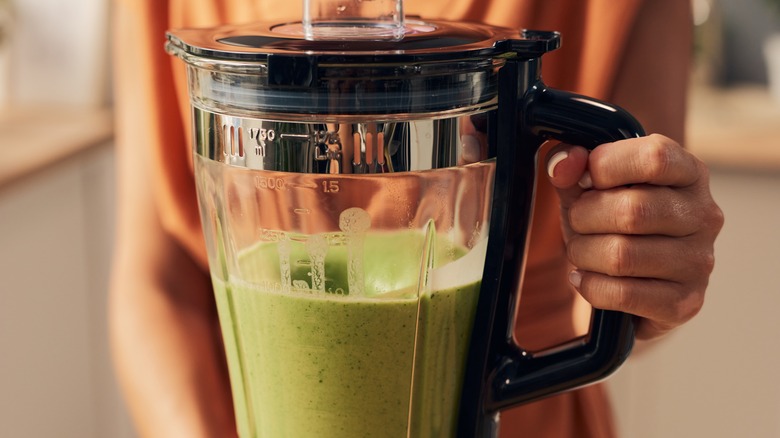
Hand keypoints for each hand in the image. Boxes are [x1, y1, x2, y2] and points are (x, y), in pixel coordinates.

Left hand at [545, 134, 723, 339]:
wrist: (630, 287)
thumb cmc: (611, 225)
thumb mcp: (587, 189)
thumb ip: (572, 168)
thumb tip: (564, 161)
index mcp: (689, 173)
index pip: (656, 158)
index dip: (607, 166)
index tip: (587, 180)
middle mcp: (704, 215)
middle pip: (632, 211)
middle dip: (585, 217)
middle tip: (578, 223)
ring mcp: (699, 261)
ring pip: (621, 256)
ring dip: (584, 253)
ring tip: (582, 251)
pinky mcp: (685, 302)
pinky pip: (621, 294)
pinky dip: (590, 286)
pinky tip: (586, 279)